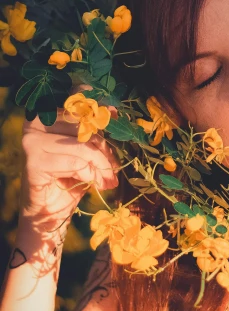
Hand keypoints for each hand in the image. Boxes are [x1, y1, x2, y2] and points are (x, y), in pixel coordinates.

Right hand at [20, 108, 118, 232]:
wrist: (50, 211)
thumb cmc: (70, 176)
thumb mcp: (87, 148)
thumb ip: (96, 130)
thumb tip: (115, 112)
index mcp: (47, 112)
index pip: (75, 98)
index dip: (97, 106)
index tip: (115, 113)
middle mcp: (36, 122)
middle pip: (84, 126)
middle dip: (105, 148)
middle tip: (114, 168)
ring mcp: (32, 140)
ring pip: (83, 145)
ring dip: (102, 165)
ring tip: (108, 179)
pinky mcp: (34, 161)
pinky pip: (76, 163)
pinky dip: (91, 175)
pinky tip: (95, 184)